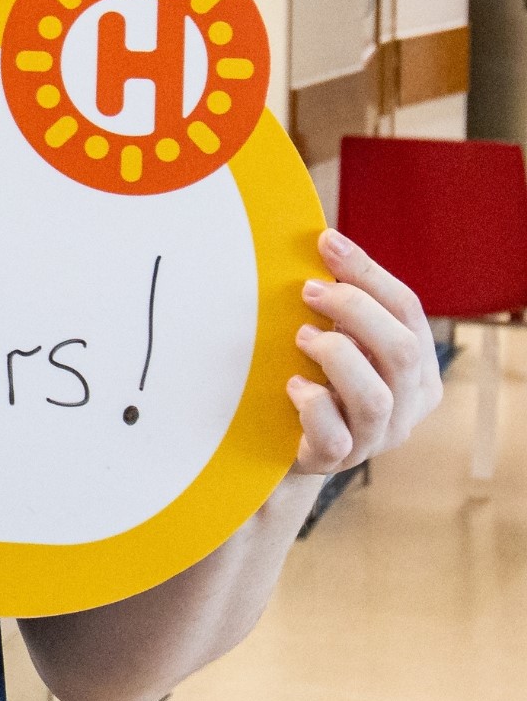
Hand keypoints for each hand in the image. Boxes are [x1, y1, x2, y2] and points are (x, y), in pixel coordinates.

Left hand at [285, 231, 445, 476]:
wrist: (283, 448)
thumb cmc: (316, 379)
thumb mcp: (339, 340)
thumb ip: (343, 305)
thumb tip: (323, 242)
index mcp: (418, 369)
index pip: (409, 312)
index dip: (370, 274)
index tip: (328, 243)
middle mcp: (407, 404)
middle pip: (403, 350)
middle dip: (356, 310)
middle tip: (309, 291)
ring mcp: (375, 436)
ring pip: (375, 395)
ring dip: (337, 356)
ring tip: (302, 336)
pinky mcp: (337, 458)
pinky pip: (335, 434)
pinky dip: (314, 404)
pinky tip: (293, 384)